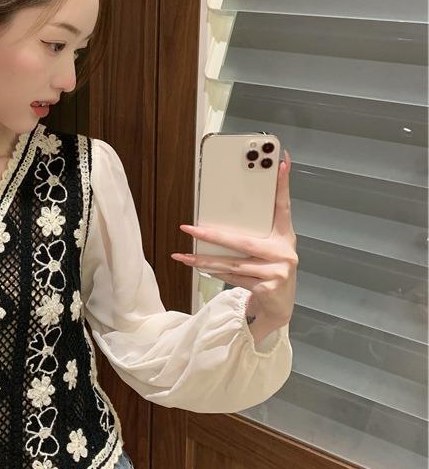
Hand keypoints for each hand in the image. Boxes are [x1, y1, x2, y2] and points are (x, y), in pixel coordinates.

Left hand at [171, 150, 297, 330]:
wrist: (280, 307)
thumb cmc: (271, 270)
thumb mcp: (270, 247)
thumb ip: (255, 231)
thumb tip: (221, 217)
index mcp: (285, 236)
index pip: (283, 206)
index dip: (282, 184)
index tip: (280, 161)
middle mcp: (285, 252)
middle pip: (242, 241)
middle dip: (212, 235)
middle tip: (188, 228)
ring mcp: (277, 271)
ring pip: (232, 263)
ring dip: (204, 260)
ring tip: (182, 256)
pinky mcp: (267, 287)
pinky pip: (233, 277)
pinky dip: (215, 273)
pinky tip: (201, 269)